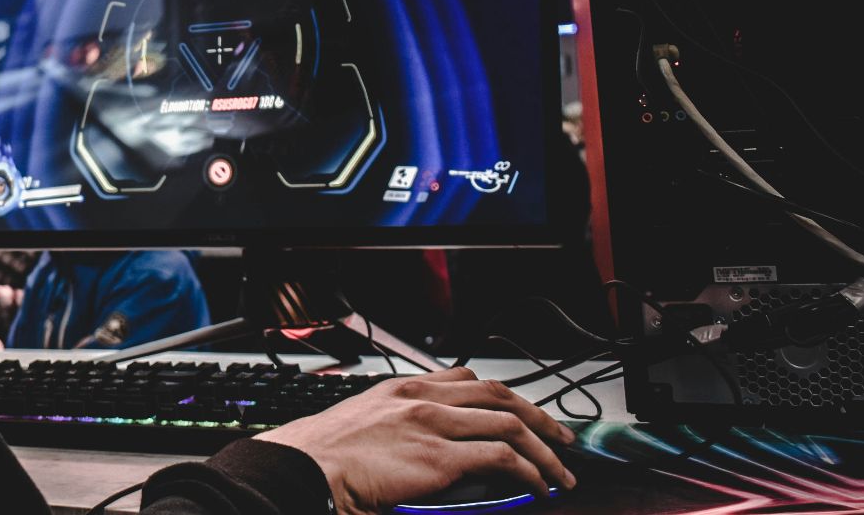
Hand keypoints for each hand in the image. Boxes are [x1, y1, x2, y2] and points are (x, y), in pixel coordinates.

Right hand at [252, 366, 576, 514]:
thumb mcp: (362, 423)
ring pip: (511, 424)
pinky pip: (504, 458)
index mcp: (401, 389)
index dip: (502, 395)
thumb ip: (398, 425)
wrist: (304, 468)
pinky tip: (538, 486)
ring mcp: (434, 425)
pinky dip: (531, 472)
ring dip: (545, 449)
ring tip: (560, 470)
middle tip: (559, 436)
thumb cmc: (322, 456)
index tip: (519, 410)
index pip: (465, 377)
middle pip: (498, 395)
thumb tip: (426, 446)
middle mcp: (423, 398)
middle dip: (538, 416)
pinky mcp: (441, 458)